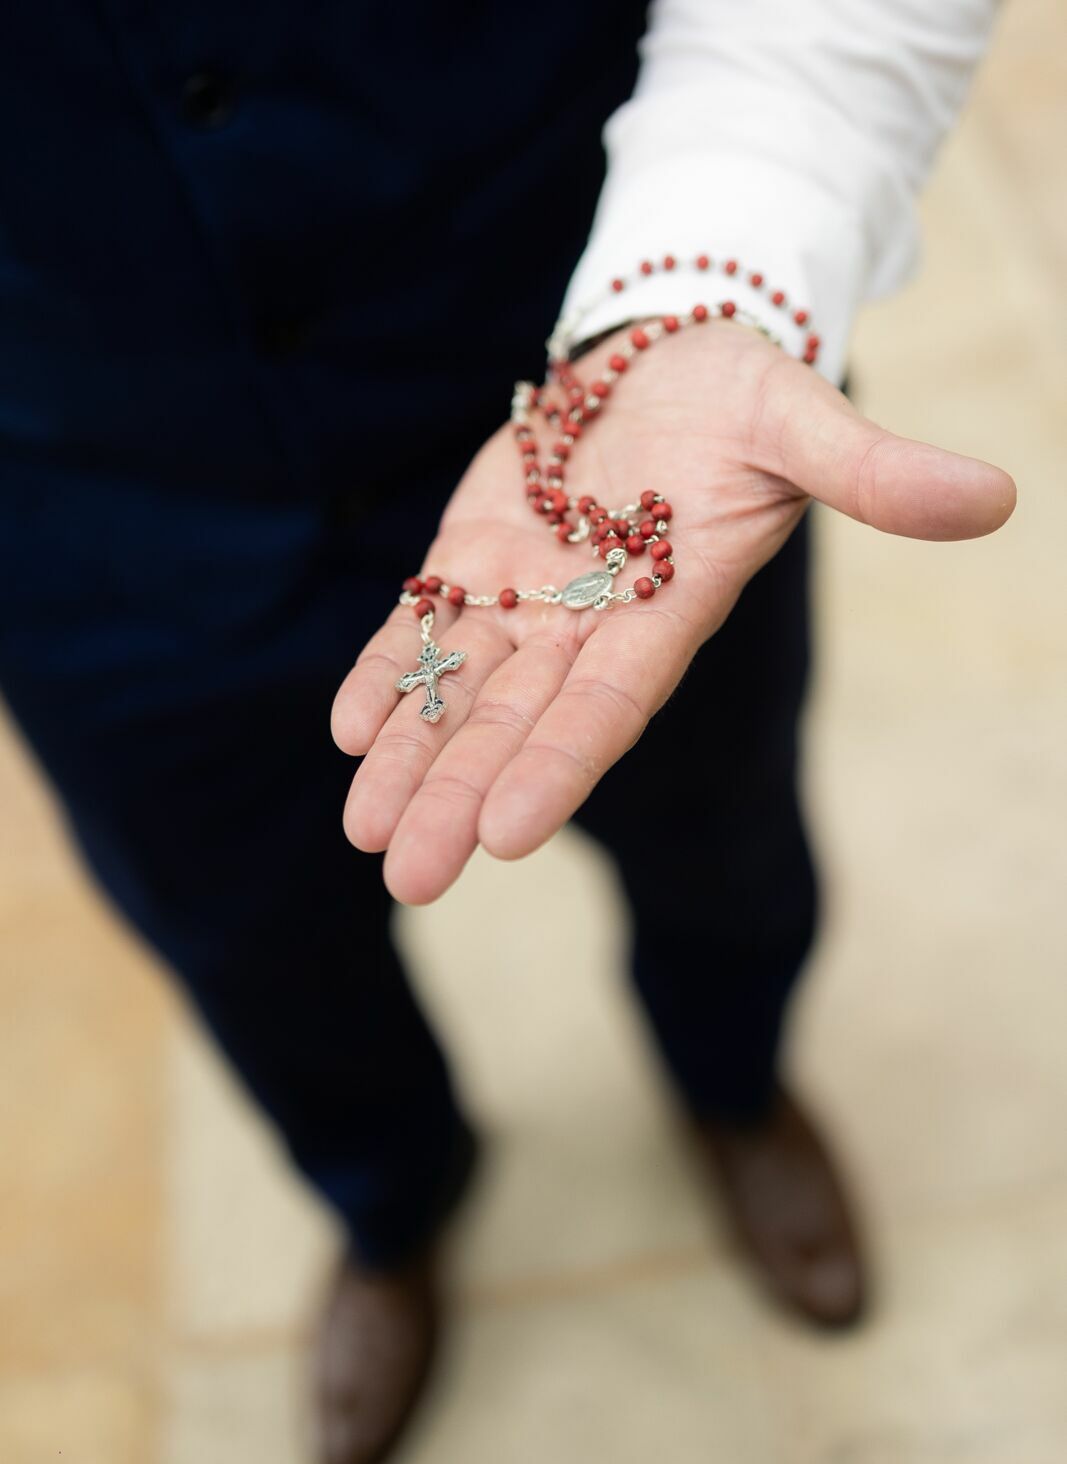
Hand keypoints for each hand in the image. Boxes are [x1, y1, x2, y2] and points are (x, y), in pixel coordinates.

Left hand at [332, 321, 1014, 903]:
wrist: (665, 355)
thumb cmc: (743, 393)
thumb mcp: (803, 419)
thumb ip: (873, 472)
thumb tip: (995, 500)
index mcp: (665, 609)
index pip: (609, 703)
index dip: (558, 762)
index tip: (506, 833)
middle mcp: (589, 623)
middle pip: (518, 722)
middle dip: (461, 796)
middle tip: (410, 878)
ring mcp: (526, 596)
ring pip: (459, 691)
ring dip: (410, 758)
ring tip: (363, 831)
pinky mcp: (472, 557)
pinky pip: (424, 626)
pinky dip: (389, 672)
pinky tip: (349, 731)